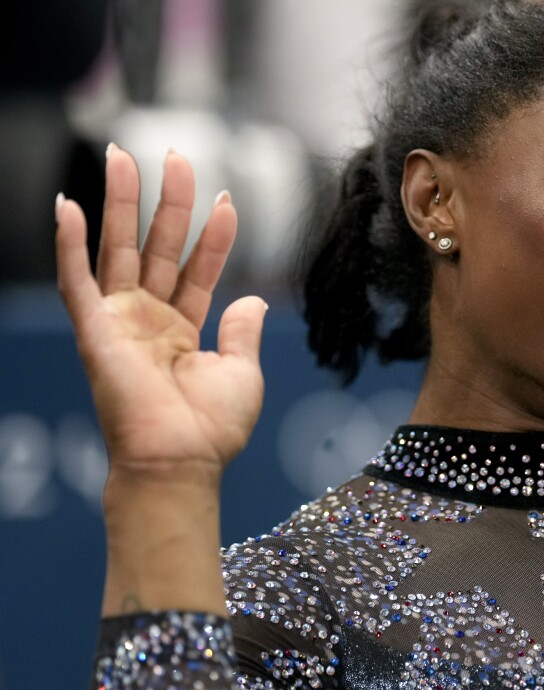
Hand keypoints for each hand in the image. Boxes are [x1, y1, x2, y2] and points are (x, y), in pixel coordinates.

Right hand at [56, 146, 266, 483]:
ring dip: (121, 202)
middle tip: (176, 154)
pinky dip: (70, 244)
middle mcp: (148, 320)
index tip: (229, 199)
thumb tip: (254, 298)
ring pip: (119, 248)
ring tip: (125, 156)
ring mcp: (119, 322)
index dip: (214, 236)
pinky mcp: (94, 331)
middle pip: (157, 246)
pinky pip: (76, 280)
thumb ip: (243, 332)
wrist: (180, 462)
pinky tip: (69, 205)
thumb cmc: (210, 429)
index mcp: (183, 330)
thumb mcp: (242, 373)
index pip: (199, 269)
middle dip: (167, 201)